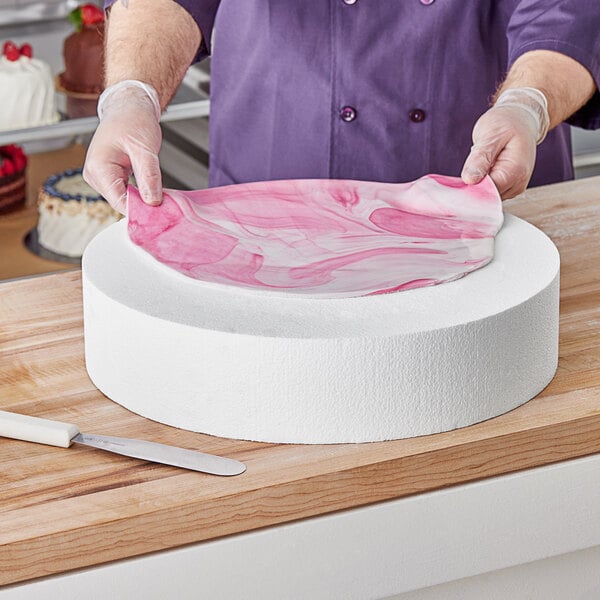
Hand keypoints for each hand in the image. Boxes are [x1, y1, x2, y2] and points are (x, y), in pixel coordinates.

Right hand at [83, 82, 162, 213]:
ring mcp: (100, 177)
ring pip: (124, 200)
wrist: (129, 107)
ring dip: (141, 199)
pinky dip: (139, 194)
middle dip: (142, 204)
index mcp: (98, 168)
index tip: (160, 213)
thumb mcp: (145, 149)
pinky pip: (125, 193)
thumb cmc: (133, 120)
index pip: (119, 202)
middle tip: (164, 204)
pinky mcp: (108, 177)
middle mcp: (94, 175)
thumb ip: (149, 177)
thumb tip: (152, 202)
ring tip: (158, 193)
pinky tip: (150, 190)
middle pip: (120, 203)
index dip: (140, 209)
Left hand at [461, 88, 548, 199]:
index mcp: (516, 171)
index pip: (489, 193)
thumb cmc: (507, 123)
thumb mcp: (490, 134)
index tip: (458, 183)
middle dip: (473, 188)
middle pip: (488, 197)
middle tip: (465, 170)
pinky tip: (480, 171)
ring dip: (476, 186)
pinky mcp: (508, 187)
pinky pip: (490, 192)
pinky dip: (480, 184)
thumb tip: (469, 180)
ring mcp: (514, 187)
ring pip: (487, 197)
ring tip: (476, 166)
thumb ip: (480, 158)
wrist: (520, 119)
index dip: (471, 190)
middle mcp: (518, 183)